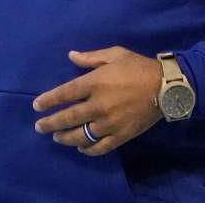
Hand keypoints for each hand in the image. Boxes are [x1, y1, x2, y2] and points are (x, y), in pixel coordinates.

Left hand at [32, 46, 162, 156]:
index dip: (48, 101)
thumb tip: (70, 55)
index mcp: (94, 83)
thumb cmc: (138, 67)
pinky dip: (89, 149)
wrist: (168, 87)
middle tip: (39, 127)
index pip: (63, 94)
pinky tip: (81, 148)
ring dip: (66, 138)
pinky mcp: (123, 135)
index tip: (36, 106)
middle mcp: (98, 105)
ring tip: (56, 137)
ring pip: (82, 135)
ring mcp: (110, 122)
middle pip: (68, 117)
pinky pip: (102, 147)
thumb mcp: (114, 55)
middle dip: (50, 123)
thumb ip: (90, 58)